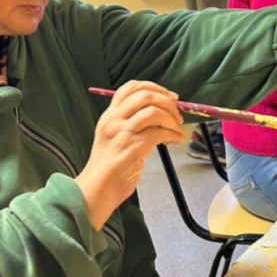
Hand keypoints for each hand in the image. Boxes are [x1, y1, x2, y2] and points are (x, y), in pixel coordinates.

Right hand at [76, 81, 184, 228]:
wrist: (98, 189)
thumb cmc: (111, 167)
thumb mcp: (116, 138)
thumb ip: (132, 124)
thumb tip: (160, 115)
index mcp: (109, 115)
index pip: (130, 87)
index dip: (154, 87)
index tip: (169, 96)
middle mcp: (114, 120)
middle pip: (144, 95)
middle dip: (167, 102)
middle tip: (178, 114)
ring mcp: (122, 132)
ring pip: (153, 111)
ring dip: (172, 119)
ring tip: (178, 130)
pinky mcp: (132, 147)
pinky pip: (159, 132)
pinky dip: (172, 133)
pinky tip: (176, 139)